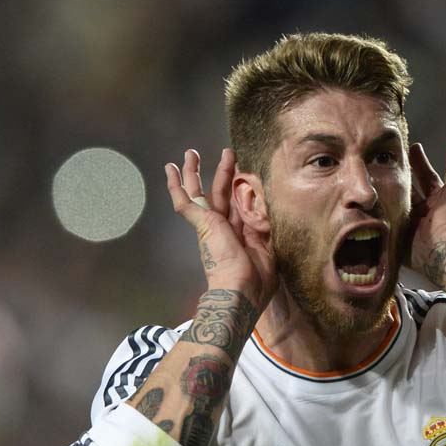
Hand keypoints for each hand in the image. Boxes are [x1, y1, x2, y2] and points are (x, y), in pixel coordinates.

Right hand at [165, 149, 276, 310]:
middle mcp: (224, 229)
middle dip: (222, 173)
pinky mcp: (202, 223)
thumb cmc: (258, 281)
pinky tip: (171, 169)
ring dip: (196, 172)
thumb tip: (274, 209)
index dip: (243, 190)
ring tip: (191, 153)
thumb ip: (271, 229)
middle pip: (221, 194)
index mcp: (240, 236)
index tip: (247, 174)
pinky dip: (176, 186)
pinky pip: (185, 203)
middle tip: (225, 153)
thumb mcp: (271, 249)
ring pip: (200, 192)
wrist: (240, 292)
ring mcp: (211, 226)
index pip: (240, 206)